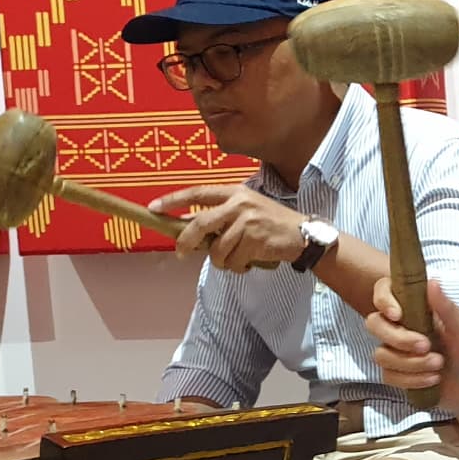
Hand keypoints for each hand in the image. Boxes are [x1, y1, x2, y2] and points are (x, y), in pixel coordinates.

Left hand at [154, 185, 304, 271]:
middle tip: (180, 253)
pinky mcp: (255, 239)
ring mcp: (247, 221)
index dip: (173, 200)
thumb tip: (188, 229)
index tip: (154, 207)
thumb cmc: (271, 224)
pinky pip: (234, 261)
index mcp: (234, 193)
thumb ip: (220, 217)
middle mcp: (239, 203)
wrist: (303, 234)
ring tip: (236, 259)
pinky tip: (250, 261)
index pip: (197, 193)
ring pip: (217, 249)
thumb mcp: (245, 211)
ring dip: (222, 261)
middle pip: (200, 224)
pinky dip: (238, 267)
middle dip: (186, 241)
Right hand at [366, 276, 458, 414]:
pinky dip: (411, 379)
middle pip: (374, 324)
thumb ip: (447, 308)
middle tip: (426, 345)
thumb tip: (432, 281)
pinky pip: (388, 376)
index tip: (398, 314)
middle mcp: (402, 327)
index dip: (383, 300)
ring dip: (410, 362)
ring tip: (439, 365)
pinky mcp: (397, 375)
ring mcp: (397, 352)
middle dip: (398, 338)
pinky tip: (433, 379)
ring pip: (381, 354)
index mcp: (416, 309)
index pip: (384, 293)